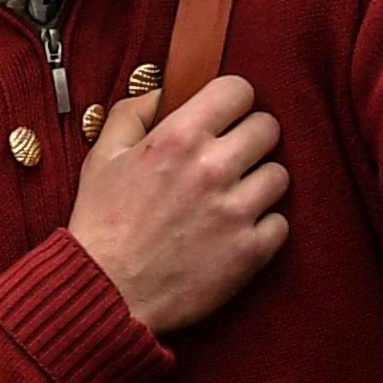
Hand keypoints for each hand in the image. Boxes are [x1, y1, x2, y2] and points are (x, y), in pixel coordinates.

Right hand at [70, 72, 289, 334]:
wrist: (106, 292)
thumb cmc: (101, 225)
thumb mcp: (102, 156)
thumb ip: (132, 113)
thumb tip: (163, 91)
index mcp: (178, 138)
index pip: (238, 90)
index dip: (232, 101)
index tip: (225, 116)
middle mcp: (213, 168)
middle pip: (268, 128)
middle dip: (249, 139)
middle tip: (231, 158)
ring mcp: (236, 211)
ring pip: (280, 175)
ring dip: (259, 183)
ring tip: (232, 198)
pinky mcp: (250, 251)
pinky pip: (281, 223)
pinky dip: (263, 228)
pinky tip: (235, 232)